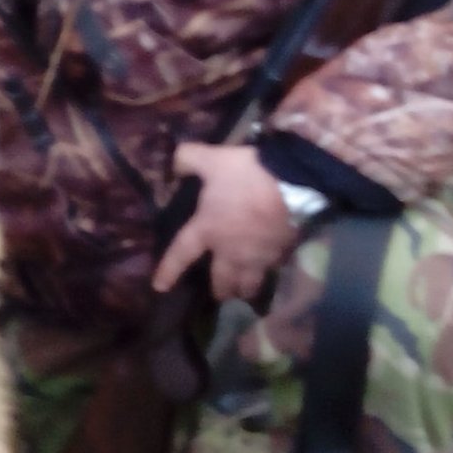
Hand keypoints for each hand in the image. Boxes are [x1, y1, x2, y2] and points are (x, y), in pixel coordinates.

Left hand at [151, 143, 302, 303]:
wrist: (292, 184)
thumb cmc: (246, 175)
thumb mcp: (212, 159)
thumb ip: (188, 159)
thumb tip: (175, 165)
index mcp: (207, 230)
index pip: (181, 255)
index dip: (169, 271)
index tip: (160, 287)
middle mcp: (229, 251)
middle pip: (221, 280)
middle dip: (220, 290)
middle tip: (221, 294)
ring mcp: (256, 256)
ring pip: (248, 283)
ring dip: (244, 289)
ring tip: (244, 293)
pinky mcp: (279, 253)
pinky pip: (271, 270)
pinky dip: (268, 272)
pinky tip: (269, 269)